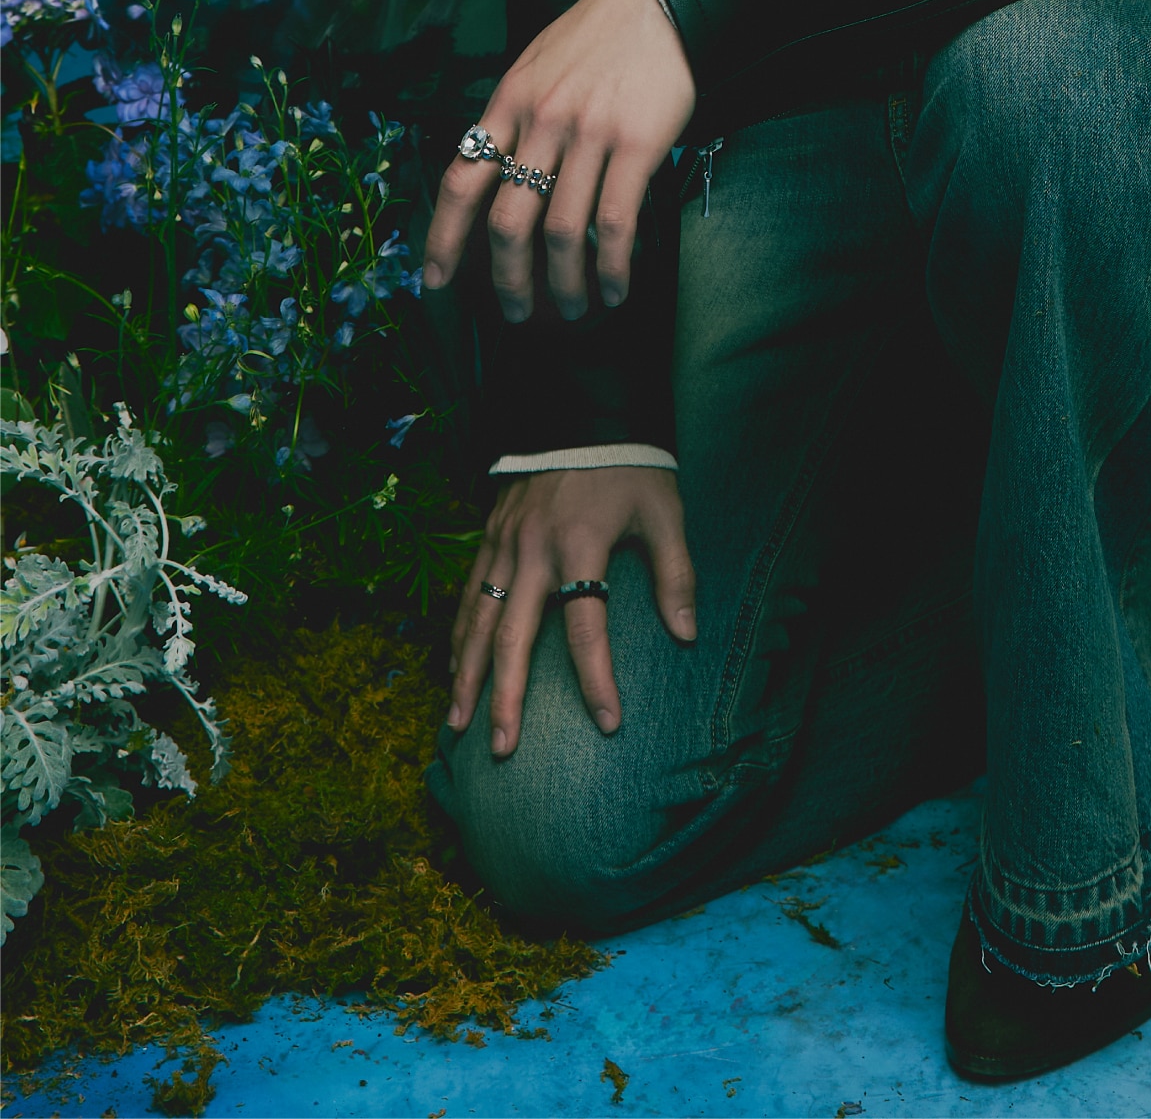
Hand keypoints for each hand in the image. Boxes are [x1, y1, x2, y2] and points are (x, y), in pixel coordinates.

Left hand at [423, 0, 695, 320]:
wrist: (657, 2)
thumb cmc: (597, 36)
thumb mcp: (535, 64)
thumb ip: (515, 117)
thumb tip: (497, 174)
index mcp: (508, 103)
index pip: (460, 181)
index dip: (441, 239)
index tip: (434, 282)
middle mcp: (541, 122)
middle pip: (508, 222)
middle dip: (507, 280)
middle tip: (513, 312)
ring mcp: (588, 134)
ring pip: (563, 232)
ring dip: (564, 283)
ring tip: (572, 307)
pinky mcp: (635, 144)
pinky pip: (615, 222)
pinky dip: (614, 266)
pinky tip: (616, 287)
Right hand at [447, 466, 695, 755]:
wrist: (583, 411)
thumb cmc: (630, 467)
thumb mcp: (665, 512)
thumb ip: (676, 573)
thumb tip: (686, 635)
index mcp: (580, 545)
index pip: (588, 626)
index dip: (598, 678)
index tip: (609, 723)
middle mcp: (533, 550)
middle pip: (514, 637)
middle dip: (506, 698)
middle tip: (502, 749)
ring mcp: (504, 544)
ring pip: (478, 621)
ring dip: (467, 675)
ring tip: (458, 723)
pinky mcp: (488, 536)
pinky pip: (468, 593)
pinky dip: (457, 634)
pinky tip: (453, 667)